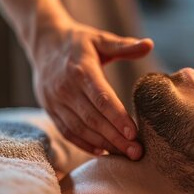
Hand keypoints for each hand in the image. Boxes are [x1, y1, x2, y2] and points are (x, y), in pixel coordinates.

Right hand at [29, 21, 152, 159]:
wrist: (43, 43)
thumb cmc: (78, 42)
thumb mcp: (100, 39)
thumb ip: (124, 45)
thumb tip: (150, 44)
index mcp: (81, 69)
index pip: (101, 98)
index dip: (117, 117)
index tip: (134, 133)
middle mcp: (66, 87)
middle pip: (93, 118)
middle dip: (116, 138)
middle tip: (137, 152)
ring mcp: (55, 101)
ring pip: (80, 129)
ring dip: (103, 144)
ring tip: (124, 154)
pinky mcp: (50, 109)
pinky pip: (67, 131)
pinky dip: (84, 144)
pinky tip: (102, 152)